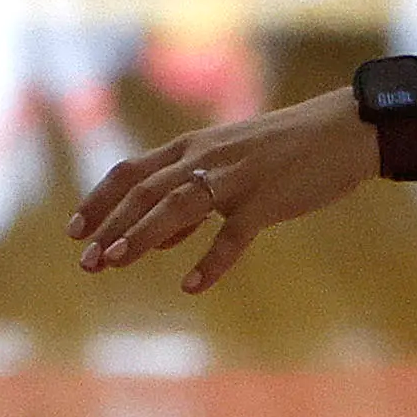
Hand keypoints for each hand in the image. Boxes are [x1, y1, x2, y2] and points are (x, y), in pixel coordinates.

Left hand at [67, 97, 369, 292]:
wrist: (344, 131)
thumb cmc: (286, 150)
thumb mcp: (229, 165)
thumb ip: (191, 199)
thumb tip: (156, 238)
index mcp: (194, 146)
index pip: (132, 172)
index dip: (99, 201)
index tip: (73, 231)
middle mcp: (206, 158)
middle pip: (145, 191)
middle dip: (110, 226)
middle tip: (86, 261)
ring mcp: (236, 179)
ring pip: (177, 206)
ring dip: (142, 234)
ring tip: (115, 261)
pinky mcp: (267, 200)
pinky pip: (232, 235)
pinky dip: (211, 261)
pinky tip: (191, 286)